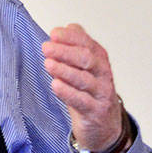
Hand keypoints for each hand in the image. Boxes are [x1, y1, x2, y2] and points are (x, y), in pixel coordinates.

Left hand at [42, 23, 123, 151]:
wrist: (104, 125)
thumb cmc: (90, 93)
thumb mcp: (84, 68)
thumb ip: (77, 47)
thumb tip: (68, 27)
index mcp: (99, 60)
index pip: (87, 43)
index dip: (70, 38)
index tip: (53, 34)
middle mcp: (103, 74)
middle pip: (87, 59)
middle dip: (65, 52)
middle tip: (47, 48)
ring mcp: (101, 94)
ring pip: (84, 79)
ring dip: (64, 70)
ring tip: (48, 64)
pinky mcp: (95, 112)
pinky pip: (82, 101)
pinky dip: (68, 93)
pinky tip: (56, 85)